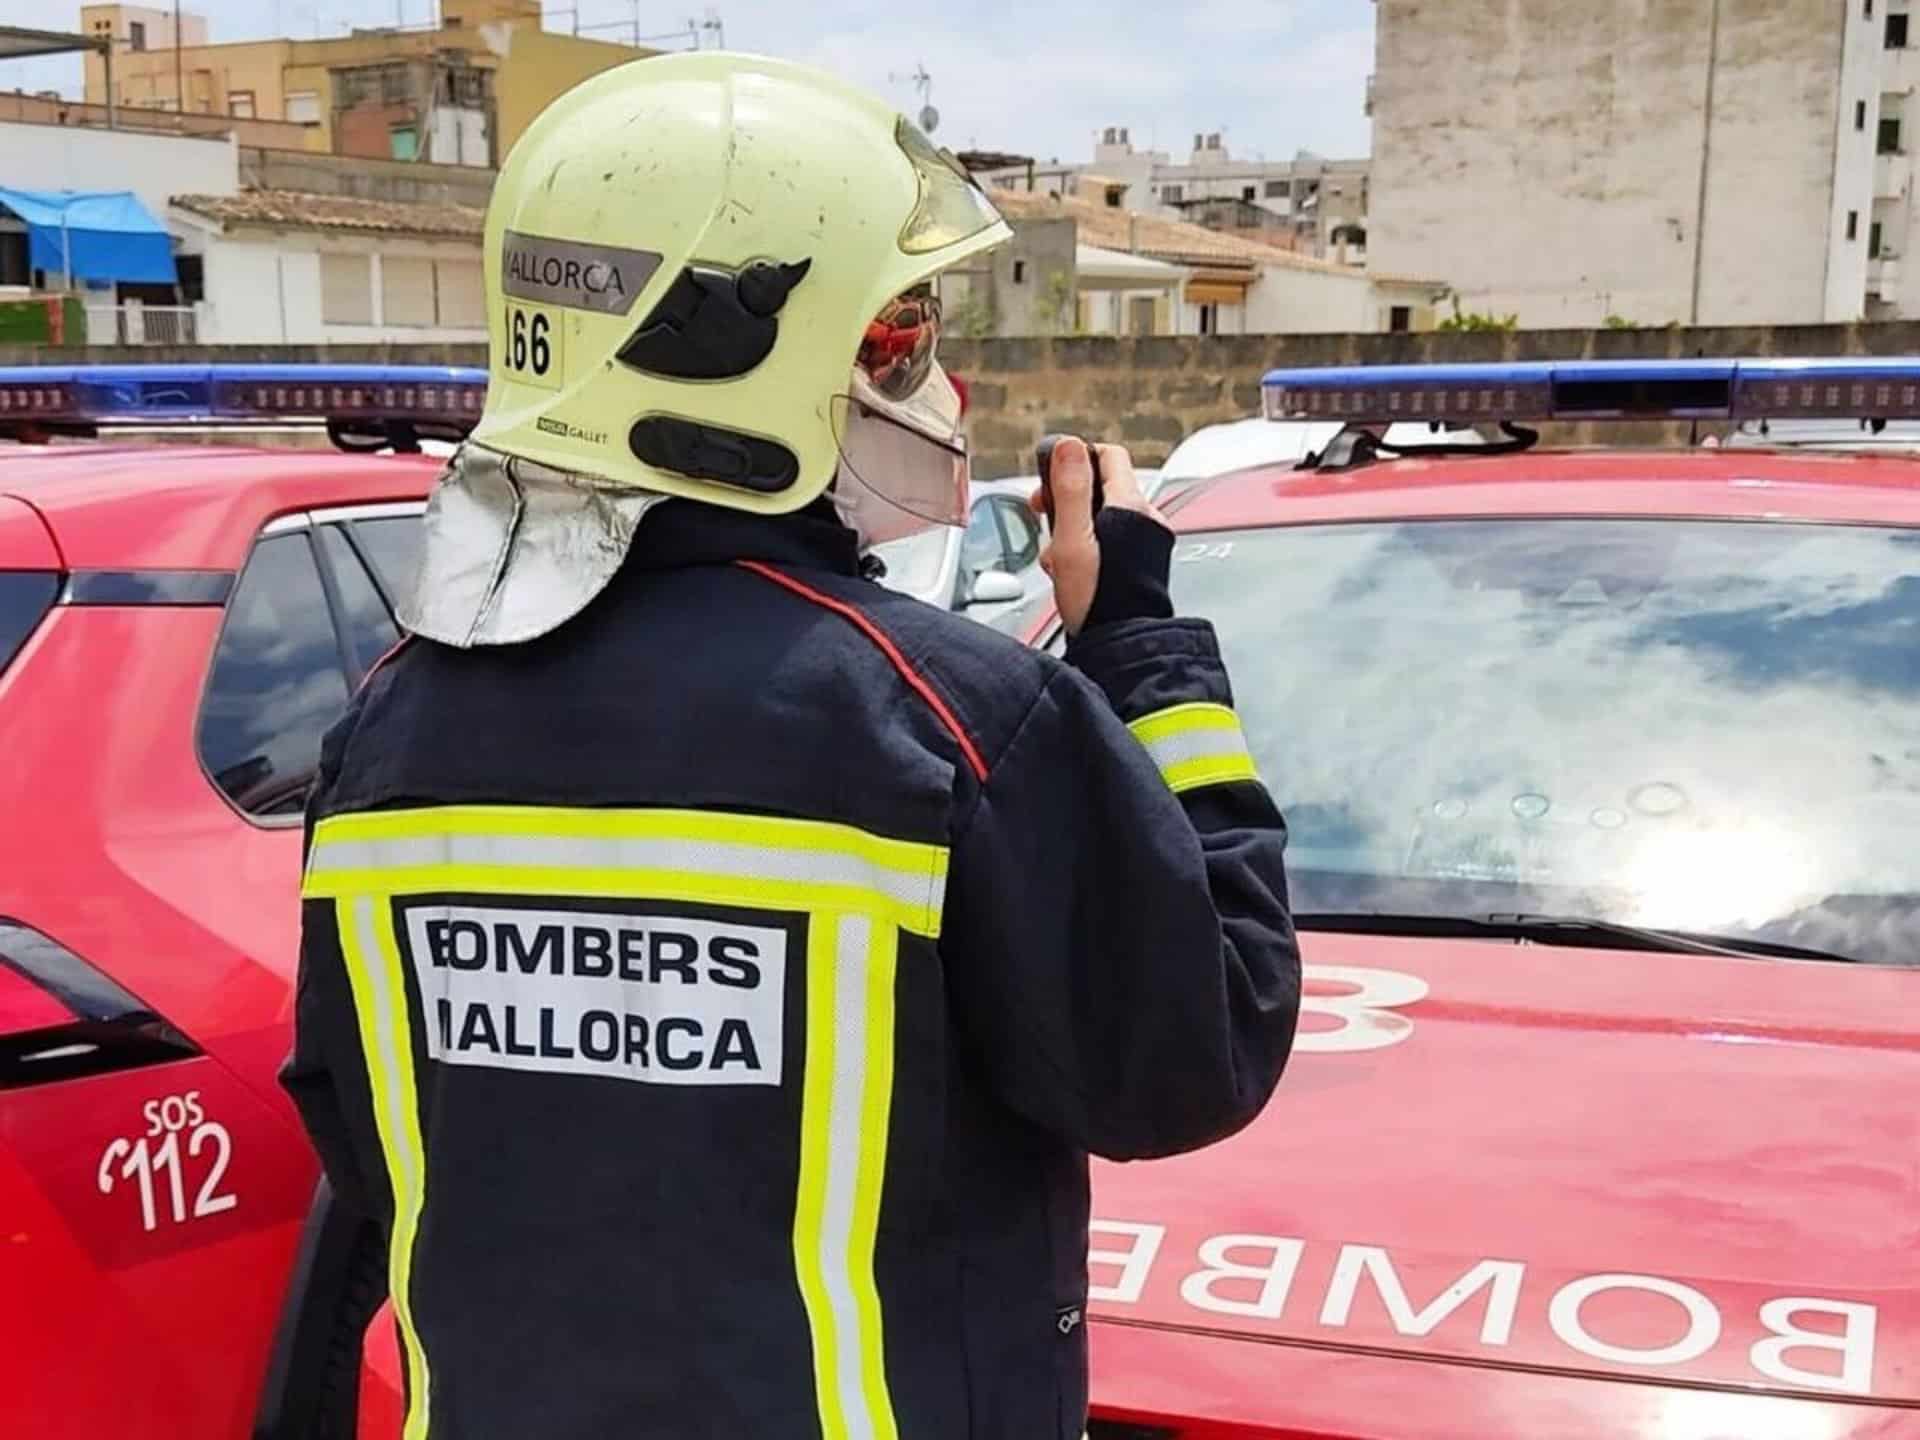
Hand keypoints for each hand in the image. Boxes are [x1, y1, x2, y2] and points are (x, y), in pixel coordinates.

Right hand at [1031, 439, 1166, 633]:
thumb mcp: (1072, 540)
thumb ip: (1070, 489)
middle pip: (1103, 486)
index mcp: (1130, 506)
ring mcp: (1148, 541)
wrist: (1122, 645)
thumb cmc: (1098, 601)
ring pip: (1105, 516)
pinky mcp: (1144, 562)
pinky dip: (1091, 547)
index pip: (1107, 454)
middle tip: (1045, 516)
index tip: (1052, 477)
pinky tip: (1075, 571)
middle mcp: (1146, 518)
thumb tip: (1069, 446)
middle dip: (1068, 501)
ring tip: (1059, 555)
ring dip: (1075, 529)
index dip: (1076, 458)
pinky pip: (1114, 540)